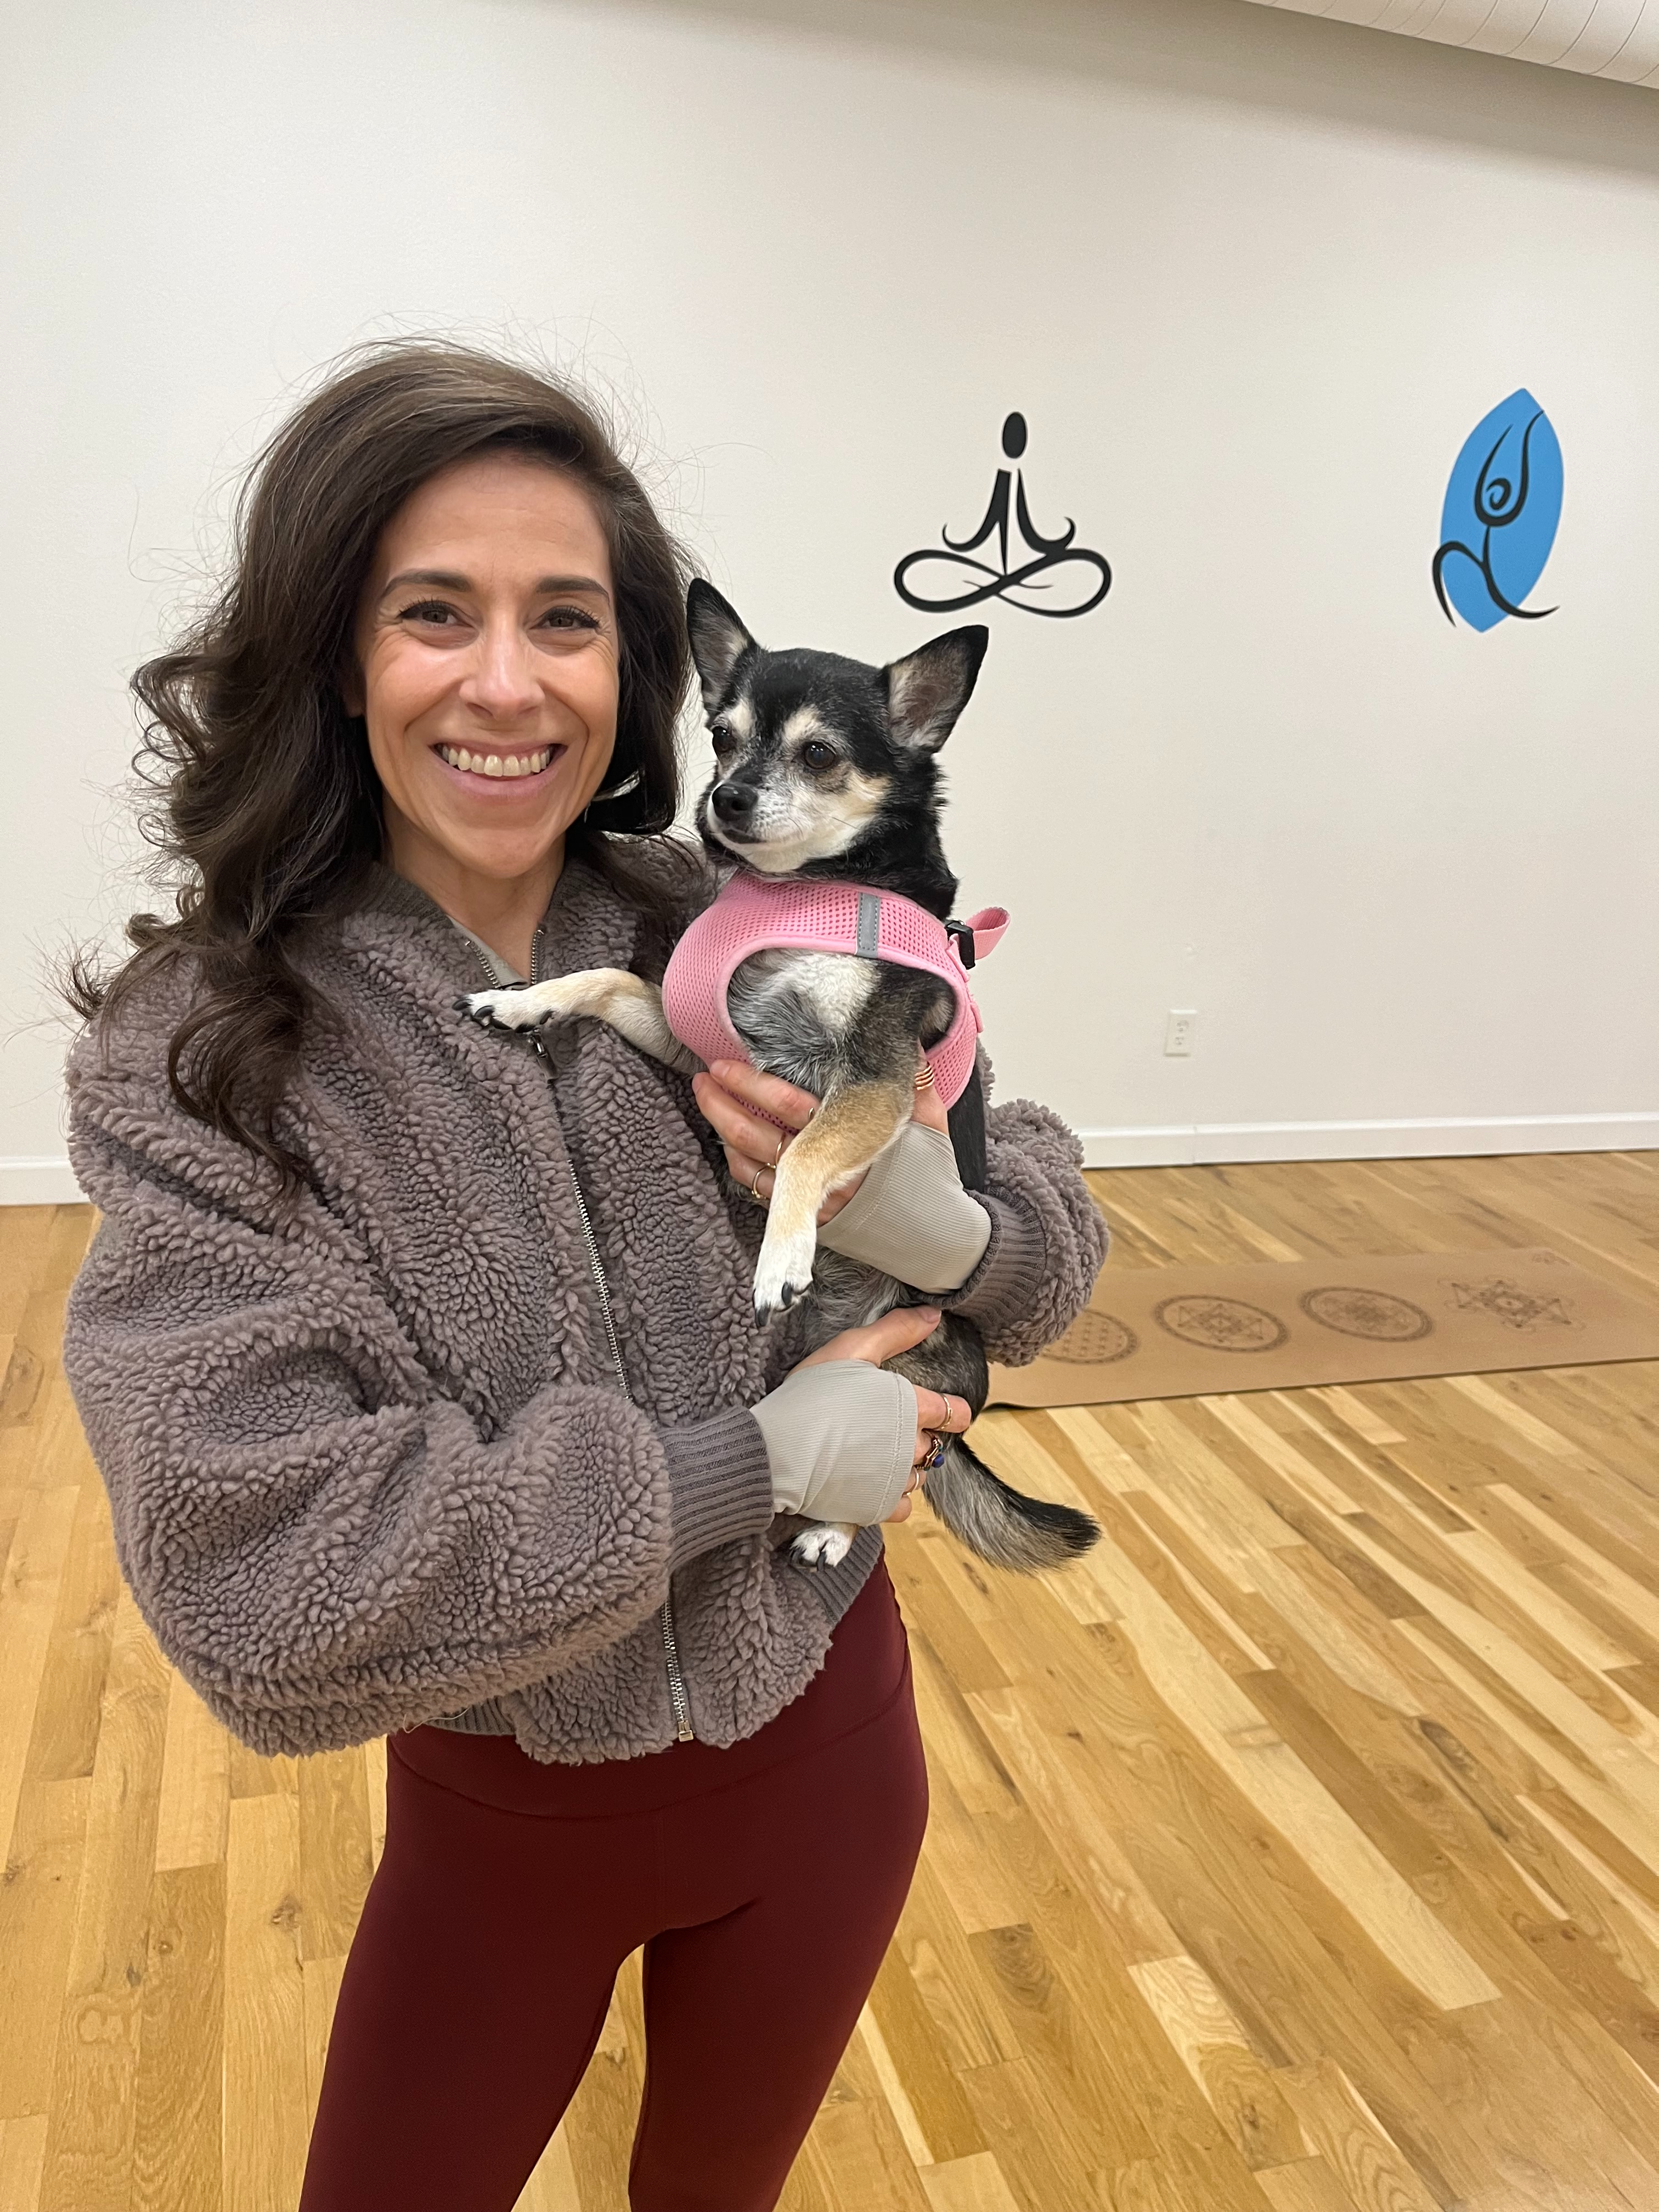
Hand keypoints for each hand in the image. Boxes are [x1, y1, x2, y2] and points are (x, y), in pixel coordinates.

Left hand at [692, 1055, 947, 1222]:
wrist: (933, 1236)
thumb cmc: (930, 1175)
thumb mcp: (930, 1124)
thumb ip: (915, 1082)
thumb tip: (908, 1038)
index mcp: (850, 1138)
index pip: (789, 1106)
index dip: (752, 1085)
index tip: (724, 1065)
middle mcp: (825, 1170)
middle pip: (758, 1136)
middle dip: (723, 1106)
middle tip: (704, 1080)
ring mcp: (811, 1197)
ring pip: (751, 1164)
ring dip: (724, 1131)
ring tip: (708, 1101)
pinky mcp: (806, 1216)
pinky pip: (759, 1190)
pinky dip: (740, 1165)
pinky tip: (730, 1143)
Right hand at [792, 1305, 971, 1522]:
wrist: (778, 1449)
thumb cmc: (811, 1396)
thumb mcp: (851, 1349)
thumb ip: (895, 1331)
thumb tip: (932, 1316)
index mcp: (910, 1406)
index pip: (952, 1412)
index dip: (953, 1411)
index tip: (949, 1411)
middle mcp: (910, 1446)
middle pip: (934, 1444)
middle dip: (921, 1437)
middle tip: (895, 1429)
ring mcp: (895, 1479)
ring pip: (919, 1475)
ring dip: (908, 1466)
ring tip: (883, 1456)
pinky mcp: (878, 1506)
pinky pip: (904, 1506)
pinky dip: (895, 1496)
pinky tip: (877, 1483)